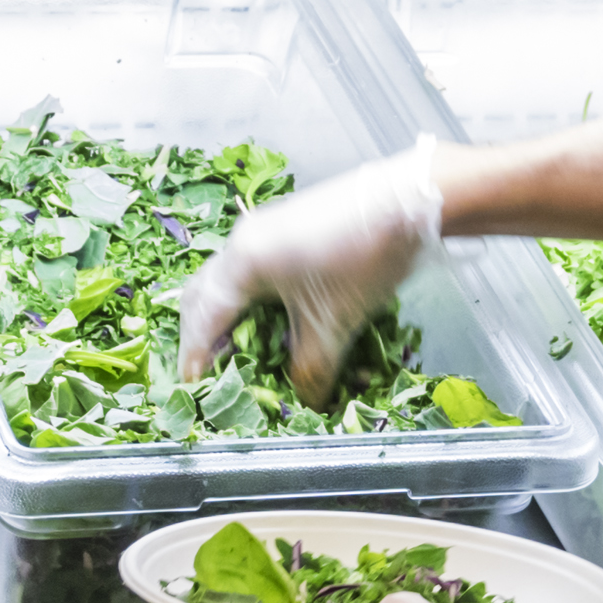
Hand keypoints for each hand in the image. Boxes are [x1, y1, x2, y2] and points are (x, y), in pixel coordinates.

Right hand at [175, 143, 444, 403]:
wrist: (407, 201)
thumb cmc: (362, 258)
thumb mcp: (334, 324)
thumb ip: (312, 369)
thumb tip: (307, 400)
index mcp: (242, 263)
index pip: (202, 319)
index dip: (195, 359)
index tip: (196, 391)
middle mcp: (242, 242)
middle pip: (201, 294)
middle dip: (200, 335)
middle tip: (209, 372)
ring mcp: (263, 229)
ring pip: (227, 280)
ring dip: (228, 317)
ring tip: (240, 353)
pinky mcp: (286, 227)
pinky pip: (251, 270)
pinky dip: (251, 300)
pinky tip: (272, 321)